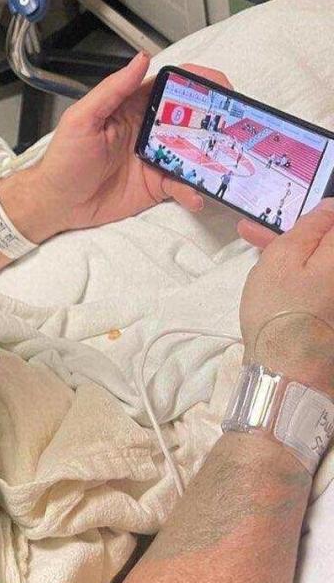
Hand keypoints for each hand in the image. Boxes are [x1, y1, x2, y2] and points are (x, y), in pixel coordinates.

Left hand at [21, 53, 233, 235]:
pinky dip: (193, 189)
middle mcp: (150, 129)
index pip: (172, 87)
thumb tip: (141, 59)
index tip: (221, 87)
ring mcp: (157, 157)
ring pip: (195, 152)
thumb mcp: (83, 119)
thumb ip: (113, 90)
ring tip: (226, 163)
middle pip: (193, 119)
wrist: (57, 203)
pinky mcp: (157, 185)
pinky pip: (183, 184)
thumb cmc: (64, 158)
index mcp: (133, 106)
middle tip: (237, 127)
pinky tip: (195, 195)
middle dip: (217, 121)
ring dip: (212, 156)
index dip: (199, 83)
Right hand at [238, 200, 333, 393]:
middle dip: (301, 236)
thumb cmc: (279, 312)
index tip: (288, 222)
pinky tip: (278, 280)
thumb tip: (331, 208)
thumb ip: (310, 228)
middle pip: (327, 248)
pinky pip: (319, 286)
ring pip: (320, 267)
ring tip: (257, 254)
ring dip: (296, 255)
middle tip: (256, 234)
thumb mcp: (282, 259)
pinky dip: (303, 278)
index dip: (316, 216)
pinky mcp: (331, 317)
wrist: (286, 374)